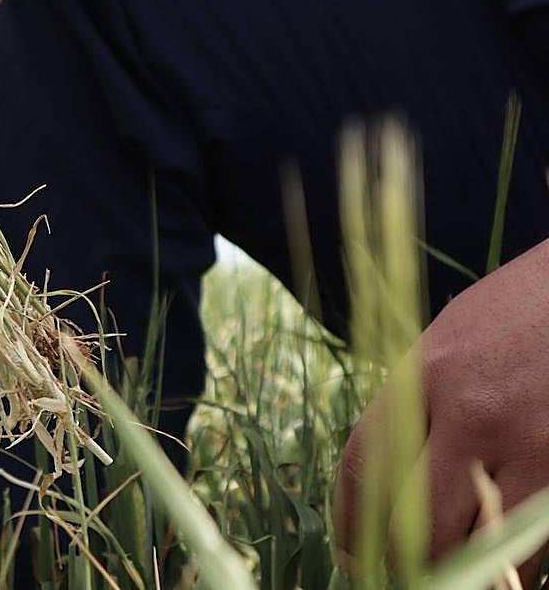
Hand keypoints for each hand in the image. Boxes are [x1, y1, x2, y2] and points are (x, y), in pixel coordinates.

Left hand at [334, 239, 548, 582]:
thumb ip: (416, 402)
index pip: (366, 463)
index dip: (349, 518)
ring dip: (466, 568)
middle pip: (418, 520)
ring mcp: (532, 444)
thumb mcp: (448, 341)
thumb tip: (383, 475)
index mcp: (426, 375)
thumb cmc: (518, 314)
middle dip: (405, 559)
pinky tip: (506, 556)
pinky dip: (519, 560)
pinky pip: (537, 542)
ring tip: (456, 569)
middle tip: (401, 571)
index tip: (348, 550)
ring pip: (483, 545)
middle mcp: (473, 413)